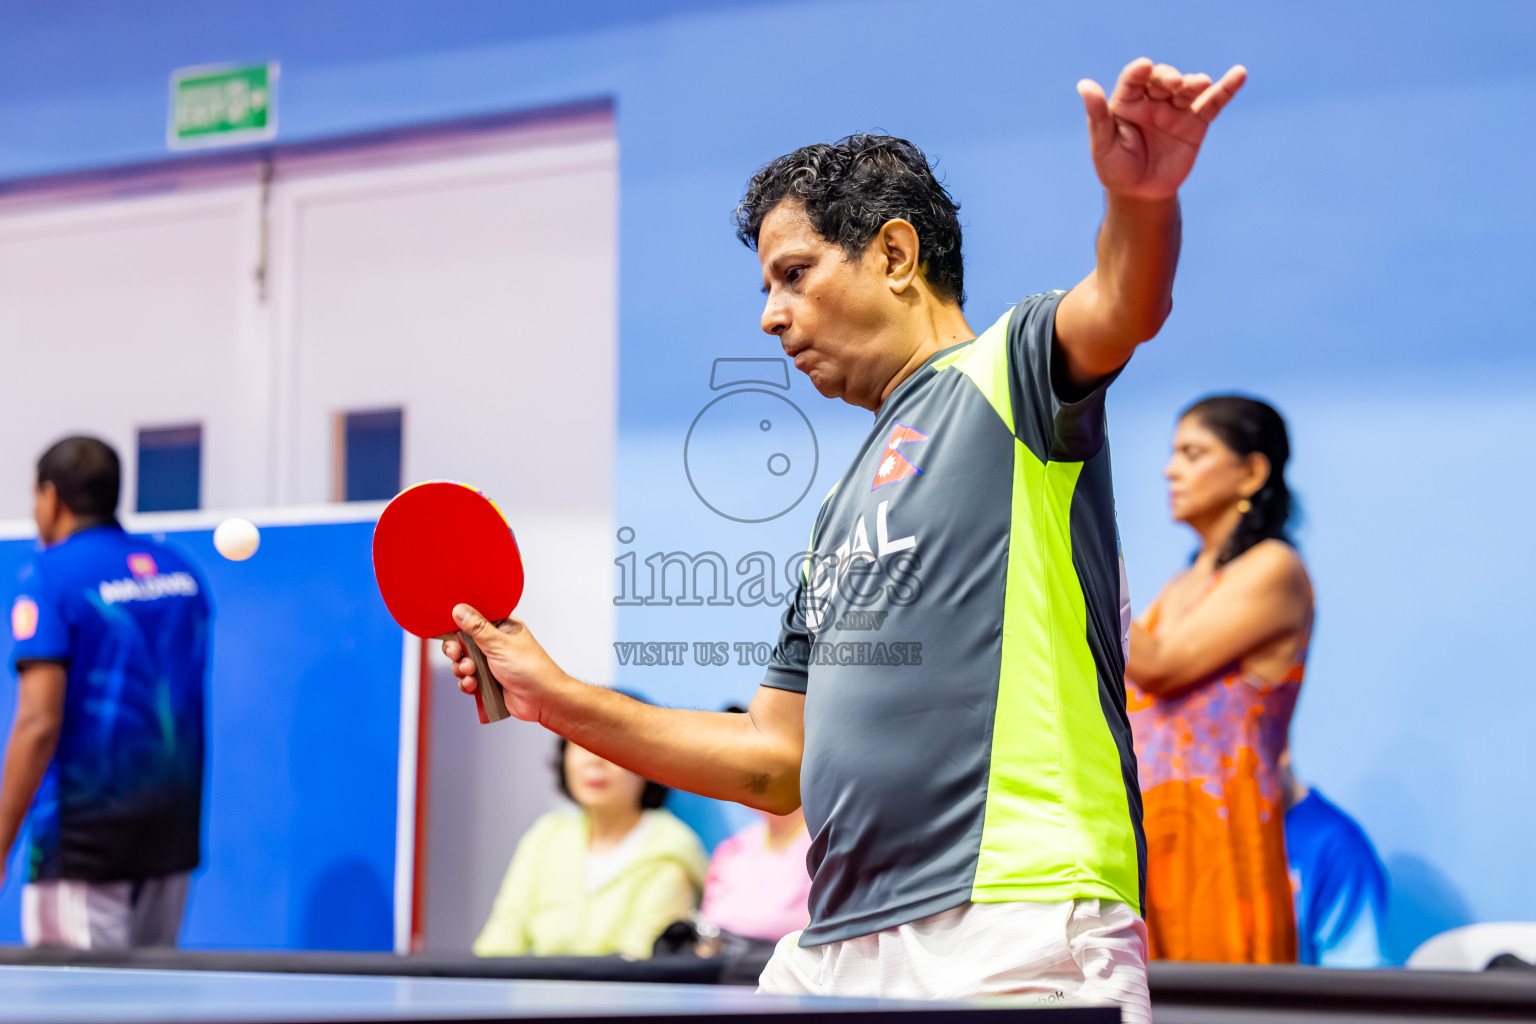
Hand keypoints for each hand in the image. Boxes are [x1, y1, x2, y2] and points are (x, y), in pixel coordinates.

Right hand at [441, 605, 568, 723]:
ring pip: (462, 662)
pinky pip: (467, 680)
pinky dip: (467, 683)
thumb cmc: (532, 669)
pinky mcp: (487, 682)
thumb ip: (478, 628)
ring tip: (472, 672)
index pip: (473, 620)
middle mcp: (494, 644)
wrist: (542, 700)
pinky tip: (474, 684)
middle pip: (462, 642)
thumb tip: (460, 610)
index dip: (459, 625)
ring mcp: (490, 663)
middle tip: (458, 654)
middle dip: (456, 650)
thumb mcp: (500, 644)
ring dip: (462, 668)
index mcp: (501, 628)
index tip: (449, 630)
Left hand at [1077, 57, 1246, 200]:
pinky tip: (1239, 74)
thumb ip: (1097, 115)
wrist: (1141, 194)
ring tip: (1199, 84)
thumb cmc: (1116, 169)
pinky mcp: (1196, 123)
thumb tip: (1084, 85)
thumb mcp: (1103, 144)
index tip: (1144, 67)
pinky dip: (1227, 88)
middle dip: (1168, 79)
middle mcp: (1153, 101)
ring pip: (1188, 89)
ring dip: (1194, 83)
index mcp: (1127, 101)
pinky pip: (1213, 103)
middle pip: (1163, 81)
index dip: (1138, 73)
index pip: (1133, 80)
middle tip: (1171, 83)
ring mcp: (1176, 110)